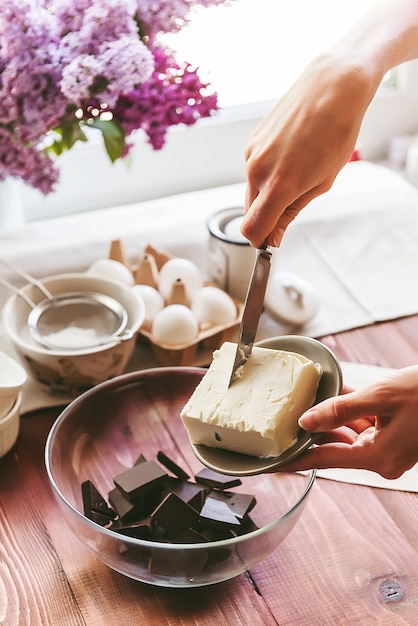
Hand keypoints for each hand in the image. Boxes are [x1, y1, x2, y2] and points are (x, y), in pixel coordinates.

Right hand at [241, 53, 378, 247]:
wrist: (331, 85)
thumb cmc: (336, 132)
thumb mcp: (322, 182)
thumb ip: (291, 213)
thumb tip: (274, 237)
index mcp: (278, 186)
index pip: (252, 230)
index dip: (262, 240)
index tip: (273, 239)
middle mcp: (257, 172)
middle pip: (251, 212)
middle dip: (267, 216)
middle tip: (294, 202)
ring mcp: (251, 155)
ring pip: (252, 190)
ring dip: (269, 191)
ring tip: (299, 168)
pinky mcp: (251, 142)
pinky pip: (254, 170)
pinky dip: (268, 172)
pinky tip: (291, 154)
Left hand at [277, 366, 417, 478]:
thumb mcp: (378, 396)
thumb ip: (339, 409)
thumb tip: (306, 420)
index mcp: (377, 456)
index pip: (324, 461)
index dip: (296, 460)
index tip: (274, 464)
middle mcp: (383, 459)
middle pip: (336, 445)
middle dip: (314, 429)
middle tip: (285, 419)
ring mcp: (391, 449)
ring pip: (350, 433)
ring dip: (332, 416)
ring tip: (308, 400)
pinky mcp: (397, 437)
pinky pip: (365, 426)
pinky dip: (351, 412)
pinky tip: (335, 393)